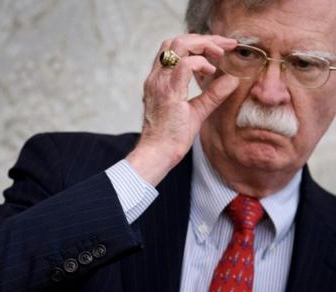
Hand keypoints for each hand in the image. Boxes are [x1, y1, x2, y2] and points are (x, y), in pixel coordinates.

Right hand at [127, 34, 240, 185]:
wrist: (158, 153)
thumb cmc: (172, 137)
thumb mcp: (197, 111)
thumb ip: (212, 94)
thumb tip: (233, 79)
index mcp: (159, 80)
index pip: (174, 47)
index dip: (198, 42)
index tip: (219, 48)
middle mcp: (157, 78)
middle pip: (176, 40)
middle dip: (204, 38)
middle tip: (225, 45)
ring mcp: (160, 83)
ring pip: (179, 46)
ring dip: (204, 45)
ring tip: (220, 54)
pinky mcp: (169, 92)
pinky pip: (185, 65)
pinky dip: (201, 62)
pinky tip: (211, 70)